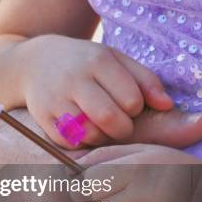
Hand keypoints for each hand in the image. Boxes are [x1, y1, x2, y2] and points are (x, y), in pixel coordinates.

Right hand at [20, 35, 173, 147]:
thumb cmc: (85, 62)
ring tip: (99, 125)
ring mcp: (55, 98)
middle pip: (109, 119)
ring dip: (101, 136)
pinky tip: (81, 128)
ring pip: (89, 133)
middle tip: (120, 125)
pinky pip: (69, 142)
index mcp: (98, 61)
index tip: (128, 105)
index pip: (131, 99)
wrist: (35, 62)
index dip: (135, 108)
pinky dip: (80, 141)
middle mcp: (74, 79)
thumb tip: (167, 105)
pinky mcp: (42, 115)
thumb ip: (145, 79)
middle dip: (122, 129)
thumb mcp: (115, 59)